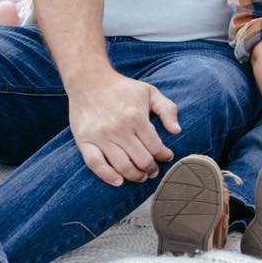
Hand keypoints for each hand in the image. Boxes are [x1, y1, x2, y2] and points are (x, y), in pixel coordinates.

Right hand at [67, 70, 179, 186]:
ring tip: (141, 176)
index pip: (155, 146)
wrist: (89, 81)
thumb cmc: (123, 88)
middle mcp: (119, 129)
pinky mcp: (84, 141)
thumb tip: (177, 131)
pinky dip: (107, 176)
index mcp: (136, 117)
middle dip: (151, 169)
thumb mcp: (150, 92)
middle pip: (140, 159)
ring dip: (135, 176)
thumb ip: (168, 110)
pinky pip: (95, 164)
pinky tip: (118, 181)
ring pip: (121, 165)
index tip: (167, 157)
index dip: (164, 155)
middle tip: (154, 171)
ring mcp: (100, 136)